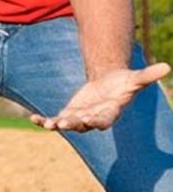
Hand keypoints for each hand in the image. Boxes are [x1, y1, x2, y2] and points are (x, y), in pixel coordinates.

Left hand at [30, 62, 170, 131]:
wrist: (109, 85)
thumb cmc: (124, 83)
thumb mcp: (135, 79)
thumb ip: (148, 75)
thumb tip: (168, 67)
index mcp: (110, 112)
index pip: (104, 120)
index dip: (98, 121)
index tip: (92, 120)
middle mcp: (94, 118)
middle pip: (83, 124)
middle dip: (74, 123)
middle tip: (63, 124)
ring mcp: (80, 118)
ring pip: (68, 124)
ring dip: (57, 124)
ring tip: (48, 124)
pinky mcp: (68, 114)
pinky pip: (54, 120)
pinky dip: (44, 121)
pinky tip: (33, 118)